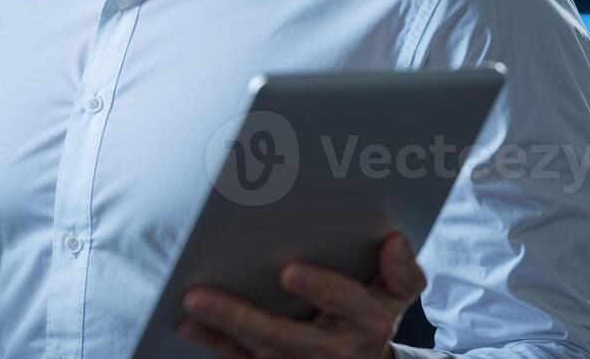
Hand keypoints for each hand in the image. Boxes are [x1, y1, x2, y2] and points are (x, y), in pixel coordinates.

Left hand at [179, 232, 425, 358]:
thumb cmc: (373, 311)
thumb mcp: (397, 294)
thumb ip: (400, 271)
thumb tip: (395, 241)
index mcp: (366, 320)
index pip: (347, 302)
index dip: (322, 288)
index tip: (289, 271)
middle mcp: (332, 348)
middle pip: (285, 336)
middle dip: (244, 317)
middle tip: (202, 295)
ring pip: (258, 350)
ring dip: (220, 329)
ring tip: (189, 304)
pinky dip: (217, 342)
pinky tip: (190, 323)